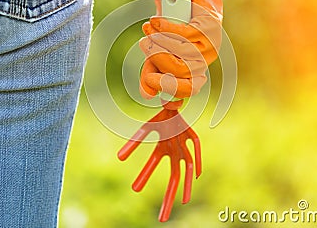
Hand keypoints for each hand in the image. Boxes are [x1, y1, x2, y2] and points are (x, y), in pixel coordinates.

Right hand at [117, 100, 201, 221]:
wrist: (174, 101)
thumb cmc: (161, 117)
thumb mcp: (146, 129)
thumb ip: (134, 142)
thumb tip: (119, 159)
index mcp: (163, 149)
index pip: (152, 165)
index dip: (144, 176)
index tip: (135, 189)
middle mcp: (174, 151)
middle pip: (173, 177)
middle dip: (168, 197)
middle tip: (162, 218)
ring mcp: (184, 145)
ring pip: (188, 168)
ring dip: (186, 185)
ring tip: (183, 202)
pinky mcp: (192, 136)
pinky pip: (196, 148)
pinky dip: (197, 161)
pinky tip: (196, 174)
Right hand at [139, 1, 221, 98]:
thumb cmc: (171, 29)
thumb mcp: (158, 52)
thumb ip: (152, 71)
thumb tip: (147, 95)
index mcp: (193, 71)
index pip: (189, 89)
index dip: (170, 89)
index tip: (149, 80)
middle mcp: (204, 61)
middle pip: (181, 71)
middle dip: (157, 57)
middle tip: (143, 44)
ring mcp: (210, 44)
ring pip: (182, 51)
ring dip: (160, 39)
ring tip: (148, 28)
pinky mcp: (210, 27)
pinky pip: (185, 34)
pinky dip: (166, 27)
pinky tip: (156, 21)